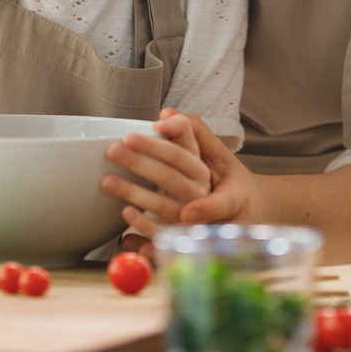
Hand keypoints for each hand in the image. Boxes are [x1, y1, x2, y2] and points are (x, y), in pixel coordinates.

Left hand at [105, 109, 259, 245]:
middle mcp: (203, 195)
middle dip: (141, 162)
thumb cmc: (218, 179)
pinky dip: (144, 224)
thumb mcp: (210, 152)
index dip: (168, 145)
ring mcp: (194, 219)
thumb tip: (167, 112)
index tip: (155, 129)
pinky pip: (162, 234)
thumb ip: (190, 130)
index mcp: (207, 171)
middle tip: (114, 149)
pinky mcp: (183, 238)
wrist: (242, 215)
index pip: (186, 155)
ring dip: (135, 194)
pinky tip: (126, 213)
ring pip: (164, 206)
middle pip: (172, 178)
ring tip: (108, 181)